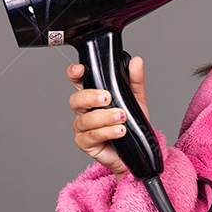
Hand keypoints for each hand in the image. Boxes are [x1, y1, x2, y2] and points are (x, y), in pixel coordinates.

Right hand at [67, 57, 150, 180]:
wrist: (137, 150)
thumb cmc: (131, 124)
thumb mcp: (136, 99)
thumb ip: (135, 80)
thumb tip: (136, 61)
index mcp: (92, 95)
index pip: (78, 81)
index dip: (74, 74)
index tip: (80, 70)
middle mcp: (84, 110)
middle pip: (76, 100)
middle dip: (90, 97)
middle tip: (108, 98)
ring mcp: (83, 127)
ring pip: (85, 120)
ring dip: (104, 117)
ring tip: (122, 117)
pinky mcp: (86, 143)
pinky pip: (92, 136)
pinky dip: (107, 132)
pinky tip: (120, 131)